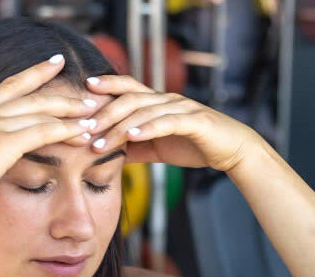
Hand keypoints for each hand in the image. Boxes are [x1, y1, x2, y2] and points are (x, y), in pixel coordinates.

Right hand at [0, 55, 99, 203]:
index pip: (8, 86)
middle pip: (32, 95)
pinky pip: (44, 131)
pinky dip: (67, 131)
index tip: (53, 64)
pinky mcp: (5, 142)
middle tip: (87, 91)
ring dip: (71, 112)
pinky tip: (84, 133)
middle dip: (62, 92)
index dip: (33, 74)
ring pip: (42, 111)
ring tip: (93, 114)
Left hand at [82, 75, 257, 171]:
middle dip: (105, 112)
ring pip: (145, 111)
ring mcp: (182, 108)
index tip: (84, 90)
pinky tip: (132, 136)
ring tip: (100, 142)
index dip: (107, 84)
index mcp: (158, 102)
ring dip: (119, 127)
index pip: (128, 87)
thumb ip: (133, 147)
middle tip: (84, 128)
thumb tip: (105, 153)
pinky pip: (167, 122)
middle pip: (130, 97)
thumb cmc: (193, 145)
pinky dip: (148, 128)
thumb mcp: (156, 148)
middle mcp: (168, 99)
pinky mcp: (195, 121)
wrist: (231, 150)